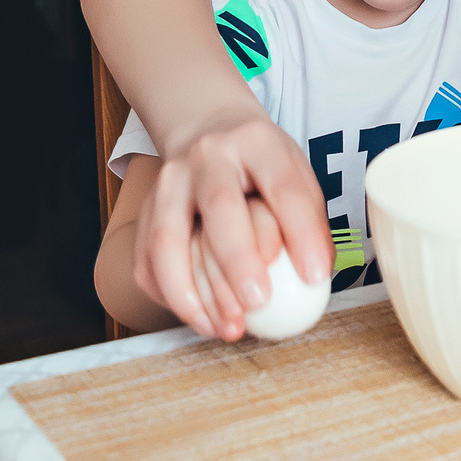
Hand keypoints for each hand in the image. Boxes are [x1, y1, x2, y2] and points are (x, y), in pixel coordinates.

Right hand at [134, 109, 333, 340]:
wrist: (207, 132)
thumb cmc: (260, 167)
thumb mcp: (294, 174)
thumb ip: (307, 220)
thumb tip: (316, 276)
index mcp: (256, 141)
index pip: (283, 186)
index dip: (301, 232)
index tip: (314, 276)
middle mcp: (207, 156)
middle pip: (219, 205)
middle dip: (237, 259)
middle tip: (258, 302)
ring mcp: (168, 182)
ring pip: (168, 239)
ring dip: (194, 292)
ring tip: (227, 327)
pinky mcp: (144, 210)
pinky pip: (147, 261)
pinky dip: (171, 297)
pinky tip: (201, 318)